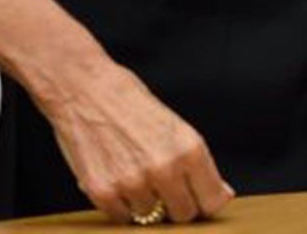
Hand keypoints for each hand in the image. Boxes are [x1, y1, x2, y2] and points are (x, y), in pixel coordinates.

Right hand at [45, 60, 233, 223]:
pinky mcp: (102, 192)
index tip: (198, 198)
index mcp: (189, 149)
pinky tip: (115, 176)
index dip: (205, 202)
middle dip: (175, 204)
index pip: (212, 202)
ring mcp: (132, 183)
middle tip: (162, 184)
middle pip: (183, 215)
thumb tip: (223, 196)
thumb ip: (198, 165)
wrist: (84, 88)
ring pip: (150, 218)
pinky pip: (121, 217)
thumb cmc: (131, 102)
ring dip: (145, 202)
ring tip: (132, 170)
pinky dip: (120, 204)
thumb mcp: (176, 127)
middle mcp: (164, 169)